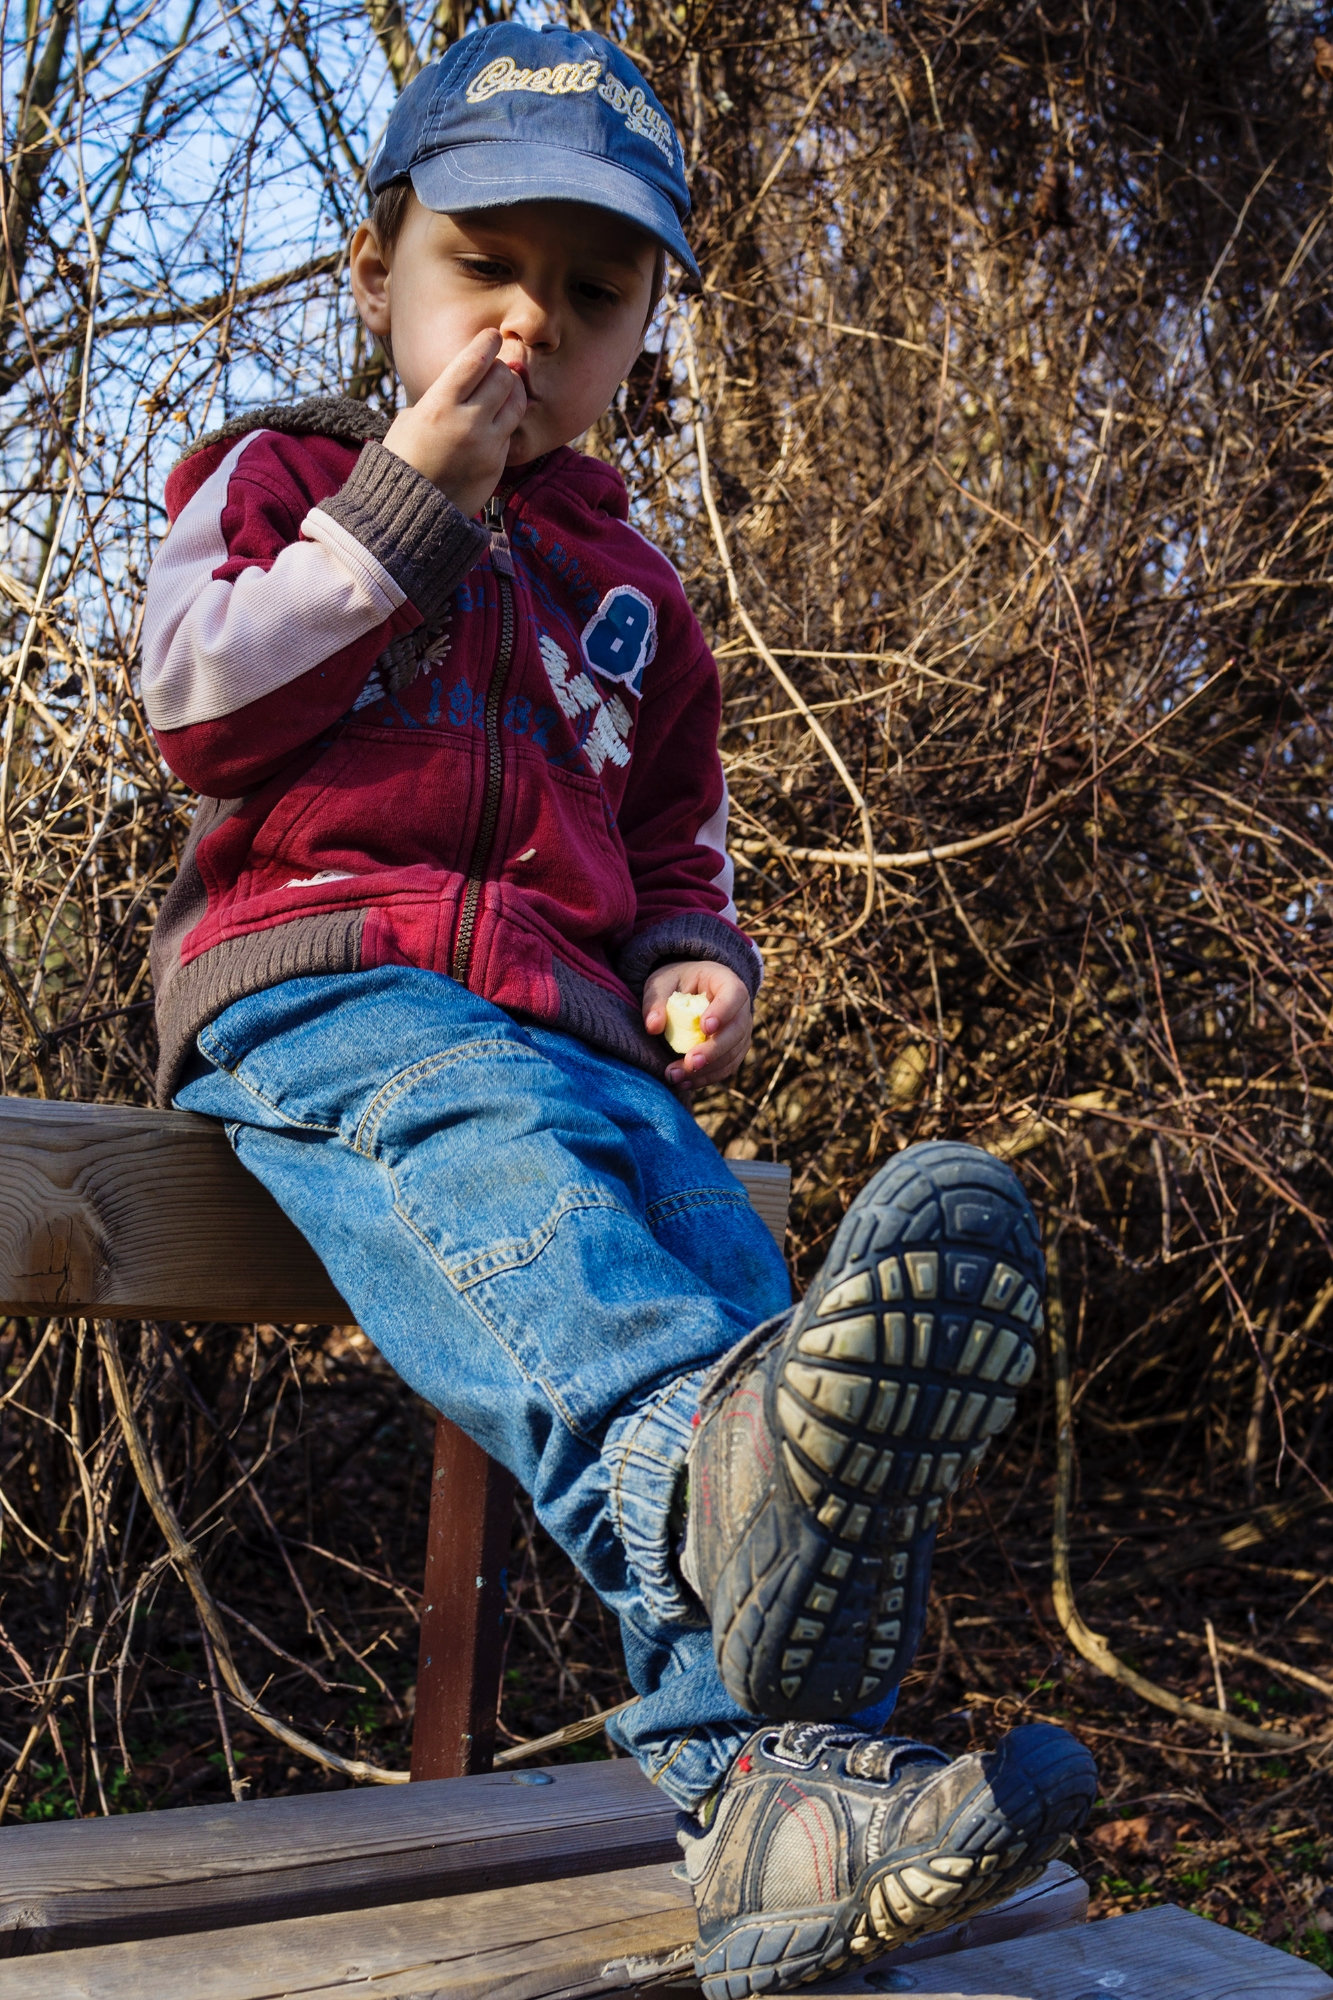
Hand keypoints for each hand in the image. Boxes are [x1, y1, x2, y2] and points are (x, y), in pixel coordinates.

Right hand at [381, 329, 526, 516]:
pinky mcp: (498, 463)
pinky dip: (505, 422)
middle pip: (502, 377)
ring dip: (511, 391)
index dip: (487, 342)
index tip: (492, 336)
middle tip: (494, 369)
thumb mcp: (409, 418)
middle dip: (500, 368)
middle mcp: (468, 421)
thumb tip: (461, 380)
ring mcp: (487, 444)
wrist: (412, 509)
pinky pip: (510, 431)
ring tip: (501, 392)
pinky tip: (493, 424)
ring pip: (516, 402)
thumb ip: (438, 396)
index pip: (475, 360)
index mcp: (439, 404)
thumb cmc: (404, 458)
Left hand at [643, 960, 752, 1090]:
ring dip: (707, 1069)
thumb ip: (656, 1001)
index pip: (734, 995)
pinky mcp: (733, 1051)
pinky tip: (684, 1082)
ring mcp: (740, 1032)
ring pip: (732, 1054)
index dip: (723, 1012)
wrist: (688, 992)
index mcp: (726, 982)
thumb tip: (653, 1027)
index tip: (704, 1028)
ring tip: (676, 1075)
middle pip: (737, 1030)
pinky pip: (726, 1068)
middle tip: (691, 1062)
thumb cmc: (675, 983)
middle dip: (714, 1050)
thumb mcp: (661, 983)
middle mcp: (741, 1008)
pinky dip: (706, 1077)